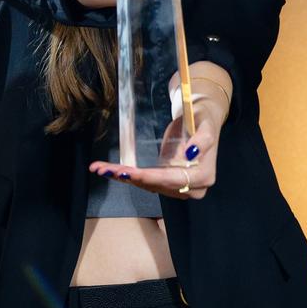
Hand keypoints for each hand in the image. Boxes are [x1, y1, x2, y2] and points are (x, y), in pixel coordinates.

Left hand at [89, 79, 224, 200]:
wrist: (200, 120)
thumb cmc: (202, 120)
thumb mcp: (206, 124)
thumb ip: (203, 140)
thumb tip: (191, 153)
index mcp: (204, 176)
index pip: (174, 180)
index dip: (152, 177)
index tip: (132, 173)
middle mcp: (192, 188)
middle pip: (156, 185)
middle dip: (130, 177)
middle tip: (106, 170)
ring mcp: (178, 187)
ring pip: (146, 185)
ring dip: (123, 177)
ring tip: (100, 168)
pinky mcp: (165, 182)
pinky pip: (144, 181)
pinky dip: (126, 175)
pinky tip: (108, 170)